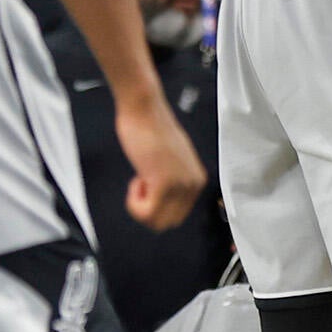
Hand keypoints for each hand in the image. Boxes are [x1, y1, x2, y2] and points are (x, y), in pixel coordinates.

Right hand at [115, 97, 205, 230]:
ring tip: (140, 179)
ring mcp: (181, 185)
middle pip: (168, 223)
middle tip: (141, 183)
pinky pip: (145, 214)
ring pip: (156, 222)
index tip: (147, 181)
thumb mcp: (170, 160)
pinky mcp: (165, 184)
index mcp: (197, 179)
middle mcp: (194, 184)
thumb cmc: (149, 128)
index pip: (177, 215)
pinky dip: (134, 203)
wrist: (143, 109)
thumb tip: (163, 201)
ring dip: (140, 206)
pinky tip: (137, 179)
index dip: (155, 203)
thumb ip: (172, 179)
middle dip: (148, 209)